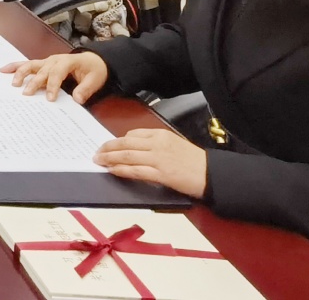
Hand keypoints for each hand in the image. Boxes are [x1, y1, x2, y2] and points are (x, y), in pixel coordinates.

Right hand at [5, 50, 108, 102]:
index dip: (53, 85)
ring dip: (21, 73)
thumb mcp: (95, 79)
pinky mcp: (43, 64)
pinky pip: (28, 64)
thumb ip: (86, 89)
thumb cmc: (94, 70)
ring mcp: (47, 61)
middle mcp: (54, 59)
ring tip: (13, 84)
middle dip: (34, 82)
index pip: (57, 73)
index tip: (50, 98)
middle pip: (42, 70)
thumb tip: (77, 99)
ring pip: (31, 65)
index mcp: (68, 61)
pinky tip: (4, 70)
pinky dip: (15, 66)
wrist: (94, 60)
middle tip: (27, 94)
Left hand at [93, 127, 208, 196]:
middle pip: (125, 144)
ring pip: (127, 156)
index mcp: (160, 134)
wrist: (213, 174)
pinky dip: (121, 170)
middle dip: (108, 148)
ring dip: (109, 158)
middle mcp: (157, 144)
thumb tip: (133, 146)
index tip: (108, 145)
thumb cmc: (195, 161)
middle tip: (96, 152)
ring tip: (99, 161)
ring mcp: (158, 159)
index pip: (132, 134)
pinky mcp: (161, 174)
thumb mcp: (174, 144)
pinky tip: (112, 170)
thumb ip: (155, 143)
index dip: (116, 141)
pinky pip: (136, 171)